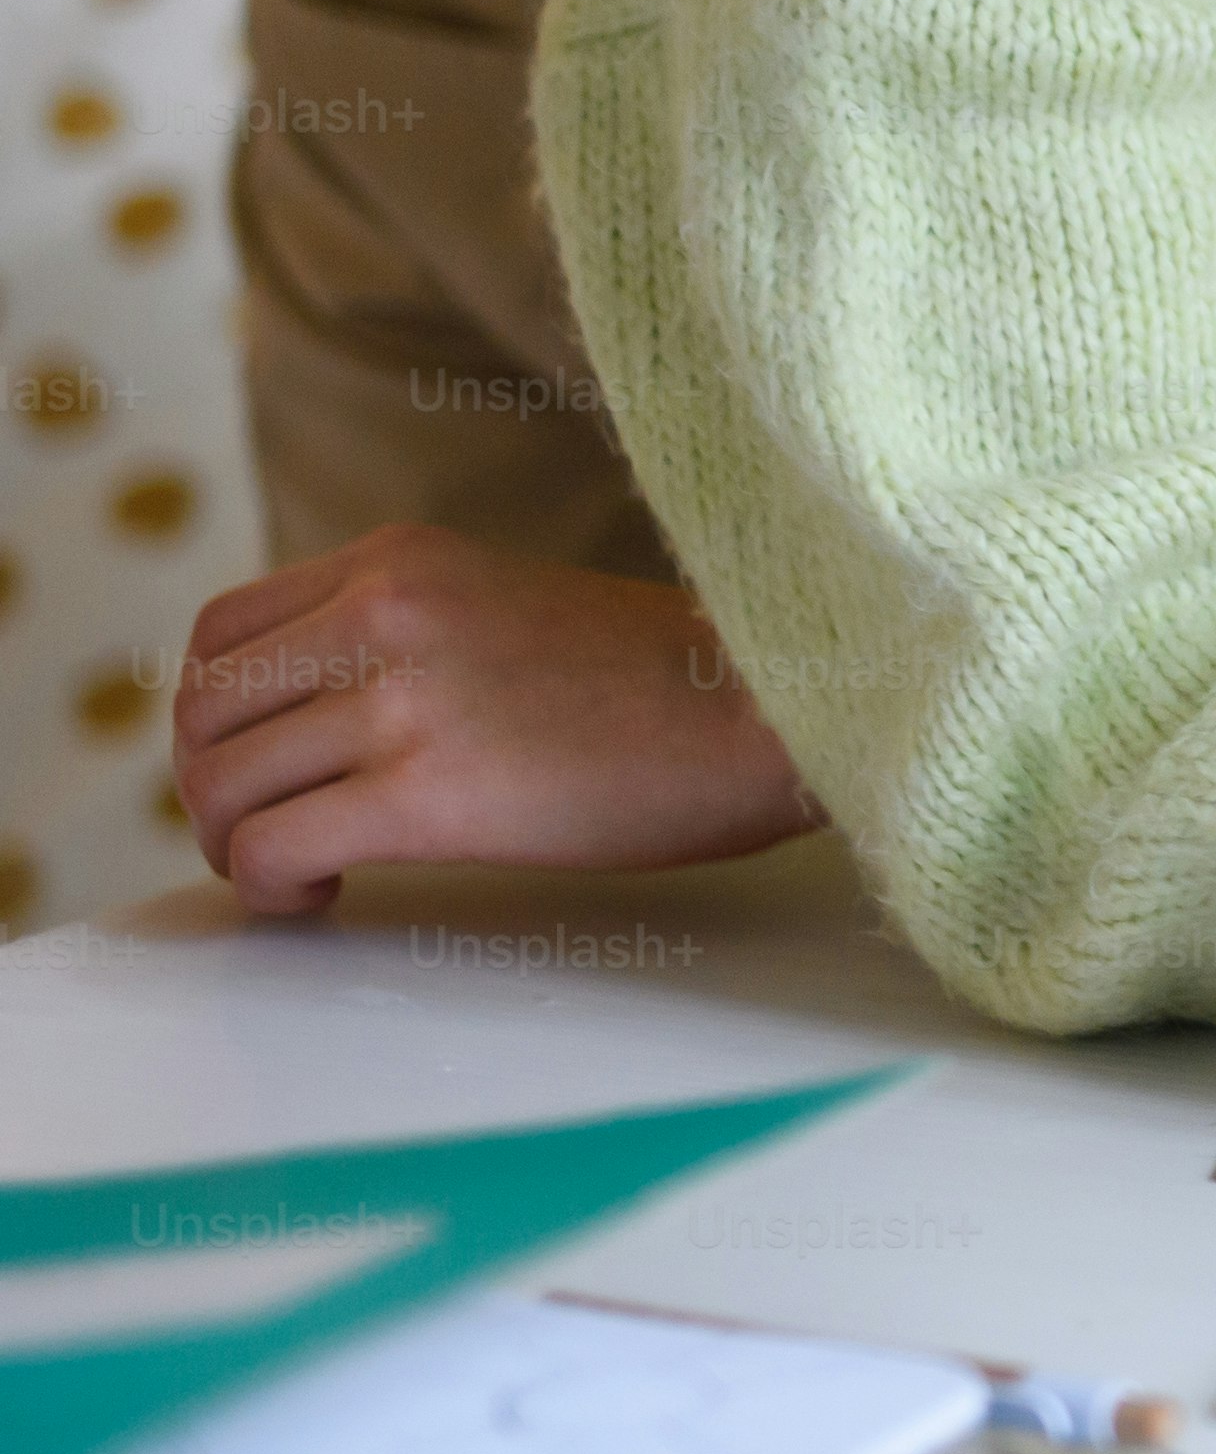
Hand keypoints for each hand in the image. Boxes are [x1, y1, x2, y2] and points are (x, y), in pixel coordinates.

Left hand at [175, 525, 822, 918]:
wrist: (774, 712)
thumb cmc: (674, 684)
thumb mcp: (513, 607)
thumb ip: (411, 634)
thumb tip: (322, 719)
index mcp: (403, 560)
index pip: (222, 631)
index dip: (219, 717)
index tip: (267, 764)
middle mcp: (385, 610)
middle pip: (202, 711)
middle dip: (213, 789)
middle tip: (271, 834)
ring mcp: (403, 697)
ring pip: (221, 785)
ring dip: (238, 846)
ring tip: (305, 868)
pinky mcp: (429, 790)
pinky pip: (273, 847)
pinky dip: (272, 886)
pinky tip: (327, 893)